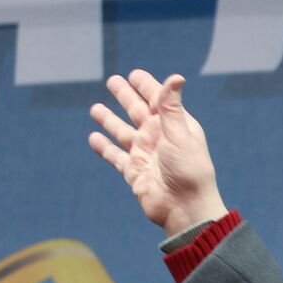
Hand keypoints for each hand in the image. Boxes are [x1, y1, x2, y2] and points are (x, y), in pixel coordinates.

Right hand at [88, 70, 228, 235]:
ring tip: (95, 108)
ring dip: (109, 120)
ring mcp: (144, 154)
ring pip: (122, 132)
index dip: (146, 86)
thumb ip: (171, 107)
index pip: (157, 100)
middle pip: (137, 111)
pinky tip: (93, 138)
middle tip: (112, 81)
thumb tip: (175, 77)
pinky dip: (104, 147)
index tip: (134, 74)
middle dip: (125, 96)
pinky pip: (115, 156)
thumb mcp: (179, 134)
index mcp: (174, 125)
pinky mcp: (133, 172)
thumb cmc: (188, 170)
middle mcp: (158, 137)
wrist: (184, 208)